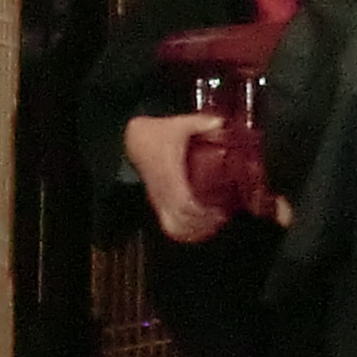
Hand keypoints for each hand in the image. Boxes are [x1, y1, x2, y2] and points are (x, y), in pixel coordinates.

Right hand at [123, 112, 235, 243]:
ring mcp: (159, 198)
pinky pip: (167, 224)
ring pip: (173, 226)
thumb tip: (224, 125)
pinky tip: (195, 229)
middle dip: (203, 224)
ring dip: (193, 231)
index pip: (185, 202)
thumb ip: (204, 124)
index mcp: (170, 174)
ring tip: (210, 225)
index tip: (220, 211)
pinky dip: (182, 232)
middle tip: (221, 218)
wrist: (133, 139)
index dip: (202, 212)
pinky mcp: (157, 202)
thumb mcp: (180, 124)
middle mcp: (163, 190)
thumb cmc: (155, 134)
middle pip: (181, 220)